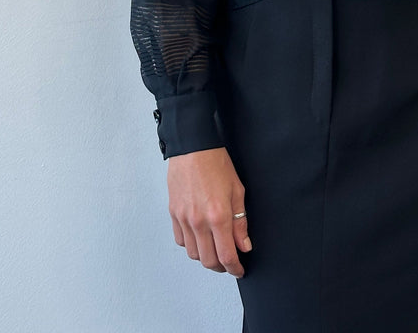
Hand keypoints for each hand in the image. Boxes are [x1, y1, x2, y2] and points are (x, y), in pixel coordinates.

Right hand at [167, 146, 251, 276]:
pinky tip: (200, 237)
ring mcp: (183, 219)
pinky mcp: (173, 214)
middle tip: (230, 262)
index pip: (227, 255)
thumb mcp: (237, 190)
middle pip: (209, 260)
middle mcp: (199, 221)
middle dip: (221, 267)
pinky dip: (191, 245)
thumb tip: (244, 245)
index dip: (235, 268)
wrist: (193, 148)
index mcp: (218, 216)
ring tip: (215, 250)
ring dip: (206, 257)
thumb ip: (240, 222)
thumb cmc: (216, 164)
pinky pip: (181, 241)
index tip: (240, 269)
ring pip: (193, 254)